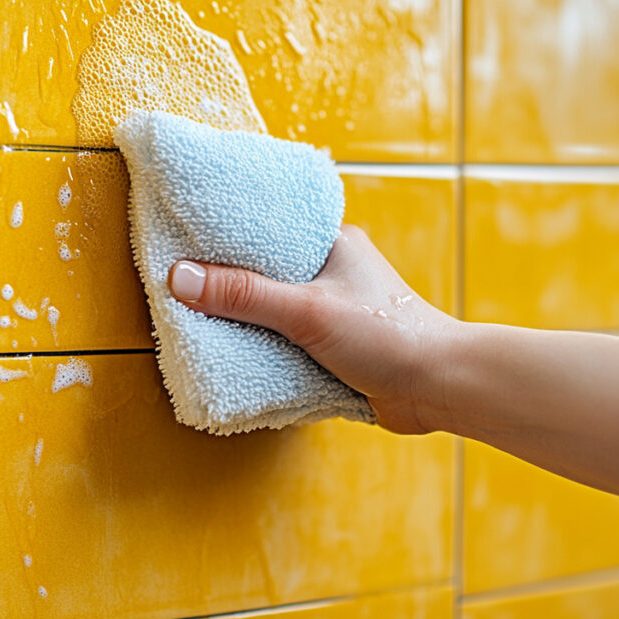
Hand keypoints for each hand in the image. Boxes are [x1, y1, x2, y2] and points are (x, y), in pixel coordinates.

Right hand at [167, 225, 460, 432]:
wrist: (439, 387)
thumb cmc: (387, 335)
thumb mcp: (306, 310)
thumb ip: (244, 295)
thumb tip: (179, 278)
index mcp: (331, 243)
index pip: (266, 230)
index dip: (226, 236)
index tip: (183, 241)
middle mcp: (330, 272)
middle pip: (264, 274)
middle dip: (228, 285)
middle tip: (180, 289)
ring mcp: (332, 311)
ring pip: (273, 311)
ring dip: (246, 323)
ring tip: (197, 324)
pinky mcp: (334, 348)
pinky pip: (285, 343)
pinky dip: (263, 349)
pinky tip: (234, 356)